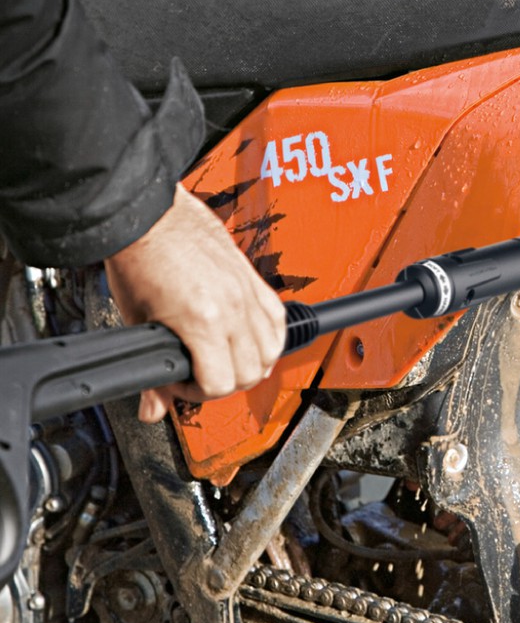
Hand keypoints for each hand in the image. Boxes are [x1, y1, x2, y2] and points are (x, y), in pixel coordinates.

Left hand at [104, 184, 286, 422]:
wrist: (149, 215)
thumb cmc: (139, 256)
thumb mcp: (137, 321)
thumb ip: (152, 370)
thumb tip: (153, 408)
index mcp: (203, 319)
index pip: (219, 383)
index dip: (196, 392)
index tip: (180, 382)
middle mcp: (233, 306)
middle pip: (252, 372)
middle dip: (226, 383)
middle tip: (201, 375)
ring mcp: (247, 291)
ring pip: (273, 350)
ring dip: (253, 364)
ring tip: (226, 360)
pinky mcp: (253, 278)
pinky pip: (278, 319)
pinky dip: (268, 338)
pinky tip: (248, 339)